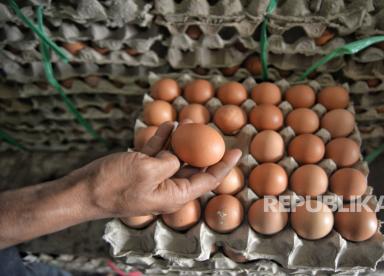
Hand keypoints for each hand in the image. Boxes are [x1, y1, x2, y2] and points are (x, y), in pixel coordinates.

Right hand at [69, 122, 241, 218]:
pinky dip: (164, 140)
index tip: (237, 152)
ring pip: (176, 157)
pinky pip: (158, 152)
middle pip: (194, 167)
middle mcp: (168, 188)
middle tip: (214, 131)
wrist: (82, 191)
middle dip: (203, 148)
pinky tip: (170, 124)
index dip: (224, 166)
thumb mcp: (149, 170)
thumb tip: (178, 154)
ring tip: (191, 120)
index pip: (208, 180)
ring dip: (183, 140)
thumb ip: (170, 161)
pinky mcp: (141, 169)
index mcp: (175, 195)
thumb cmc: (114, 184)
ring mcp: (154, 178)